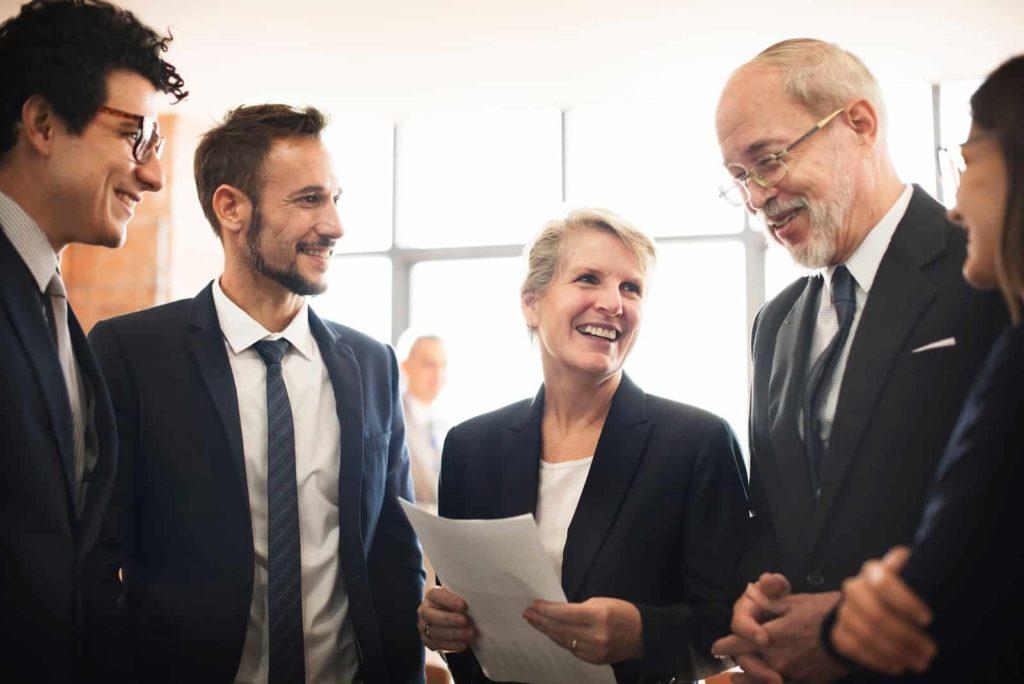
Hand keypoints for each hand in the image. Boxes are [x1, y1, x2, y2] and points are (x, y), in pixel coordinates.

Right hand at [417, 586, 474, 652]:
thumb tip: (478, 601)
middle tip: (465, 621)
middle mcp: (424, 611)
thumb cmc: (456, 604)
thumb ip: (463, 597)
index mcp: (431, 596)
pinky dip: (451, 645)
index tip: (464, 605)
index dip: (449, 600)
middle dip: (449, 619)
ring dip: (453, 634)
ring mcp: (424, 627)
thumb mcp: (458, 597)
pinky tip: (463, 644)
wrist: (449, 617)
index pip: (436, 596)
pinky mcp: (427, 641)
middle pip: (431, 615)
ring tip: (468, 634)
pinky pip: (436, 645)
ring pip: (434, 632)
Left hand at [523, 597, 642, 663]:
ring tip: (534, 621)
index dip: (547, 610)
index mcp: (598, 616)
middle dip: (541, 620)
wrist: (642, 634)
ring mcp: (594, 651)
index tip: (534, 604)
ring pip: (563, 640)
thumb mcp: (600, 603)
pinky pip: (571, 649)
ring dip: (546, 630)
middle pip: (560, 629)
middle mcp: (595, 636)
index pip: (565, 614)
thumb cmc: (621, 612)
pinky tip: (549, 632)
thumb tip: (555, 612)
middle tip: (527, 613)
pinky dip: (559, 639)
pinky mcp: (594, 660)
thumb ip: (578, 609)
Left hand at [714, 578, 844, 682]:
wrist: (854, 635)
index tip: (717, 647)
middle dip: (739, 661)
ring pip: (760, 680)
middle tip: (732, 660)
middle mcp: (776, 659)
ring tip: (740, 679)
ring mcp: (790, 674)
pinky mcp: (803, 683)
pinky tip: (771, 679)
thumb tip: (749, 595)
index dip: (724, 645)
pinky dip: (770, 682)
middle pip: (746, 665)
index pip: (737, 644)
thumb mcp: (793, 602)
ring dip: (750, 678)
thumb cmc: (822, 612)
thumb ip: (767, 604)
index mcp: (770, 636)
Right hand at [831, 546, 936, 674]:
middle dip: (906, 636)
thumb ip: (924, 580)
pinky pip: (855, 648)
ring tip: (920, 662)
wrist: (875, 609)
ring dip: (896, 652)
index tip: (928, 619)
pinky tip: (899, 665)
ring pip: (865, 633)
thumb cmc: (906, 596)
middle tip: (930, 650)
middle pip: (875, 613)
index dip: (905, 602)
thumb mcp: (916, 582)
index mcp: (875, 569)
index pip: (883, 581)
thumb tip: (951, 590)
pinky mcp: (838, 631)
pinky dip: (879, 660)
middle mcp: (855, 586)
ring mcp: (844, 609)